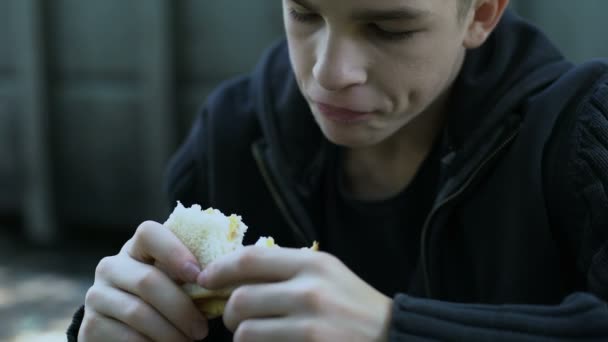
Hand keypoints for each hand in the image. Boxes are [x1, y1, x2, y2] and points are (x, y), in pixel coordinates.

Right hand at [78, 221, 208, 341]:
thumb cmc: (165, 302)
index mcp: (136, 248)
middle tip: (202, 330)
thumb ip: (192, 275)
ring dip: (170, 332)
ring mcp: (96, 295)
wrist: (126, 332)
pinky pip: (126, 337)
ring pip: (138, 313)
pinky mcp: (90, 326)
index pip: (149, 233)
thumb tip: (224, 279)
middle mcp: (111, 266)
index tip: (199, 277)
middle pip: (148, 281)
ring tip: (188, 341)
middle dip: (181, 308)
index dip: (175, 252)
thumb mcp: (175, 283)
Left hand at [197, 246, 392, 341]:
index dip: (219, 269)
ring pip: (246, 331)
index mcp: (312, 263)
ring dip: (241, 335)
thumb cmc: (353, 304)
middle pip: (242, 298)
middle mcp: (310, 290)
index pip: (250, 259)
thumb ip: (287, 269)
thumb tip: (236, 272)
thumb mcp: (326, 273)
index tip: (205, 279)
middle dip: (228, 312)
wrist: (391, 335)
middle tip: (232, 317)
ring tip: (250, 335)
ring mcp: (311, 324)